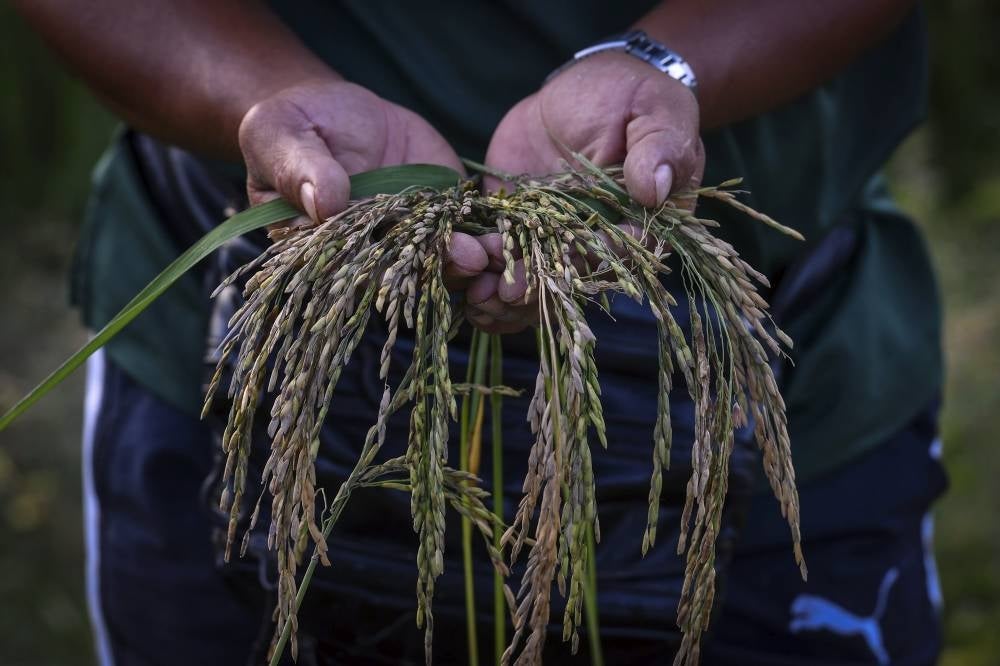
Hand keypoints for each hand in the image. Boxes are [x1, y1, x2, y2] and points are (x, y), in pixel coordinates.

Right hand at [238, 79, 488, 287]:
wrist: (333, 109)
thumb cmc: (292, 125)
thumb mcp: (280, 136)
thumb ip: (298, 169)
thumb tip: (324, 202)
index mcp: (323, 249)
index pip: (350, 269)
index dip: (378, 273)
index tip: (404, 270)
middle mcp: (371, 252)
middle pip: (403, 271)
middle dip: (437, 267)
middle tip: (464, 258)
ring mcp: (409, 234)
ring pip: (439, 257)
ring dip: (466, 257)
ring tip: (486, 249)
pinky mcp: (440, 212)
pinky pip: (465, 227)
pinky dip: (486, 232)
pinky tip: (504, 231)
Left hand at [467, 52, 705, 333]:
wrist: (587, 85)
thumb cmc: (634, 97)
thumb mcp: (656, 114)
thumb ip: (657, 150)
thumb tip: (653, 189)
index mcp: (640, 224)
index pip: (619, 252)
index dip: (591, 260)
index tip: (566, 262)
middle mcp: (596, 239)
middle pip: (569, 276)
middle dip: (538, 287)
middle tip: (508, 293)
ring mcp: (553, 234)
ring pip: (532, 277)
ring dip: (505, 292)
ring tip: (479, 297)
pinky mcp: (516, 221)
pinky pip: (500, 252)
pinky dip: (481, 269)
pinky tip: (461, 281)